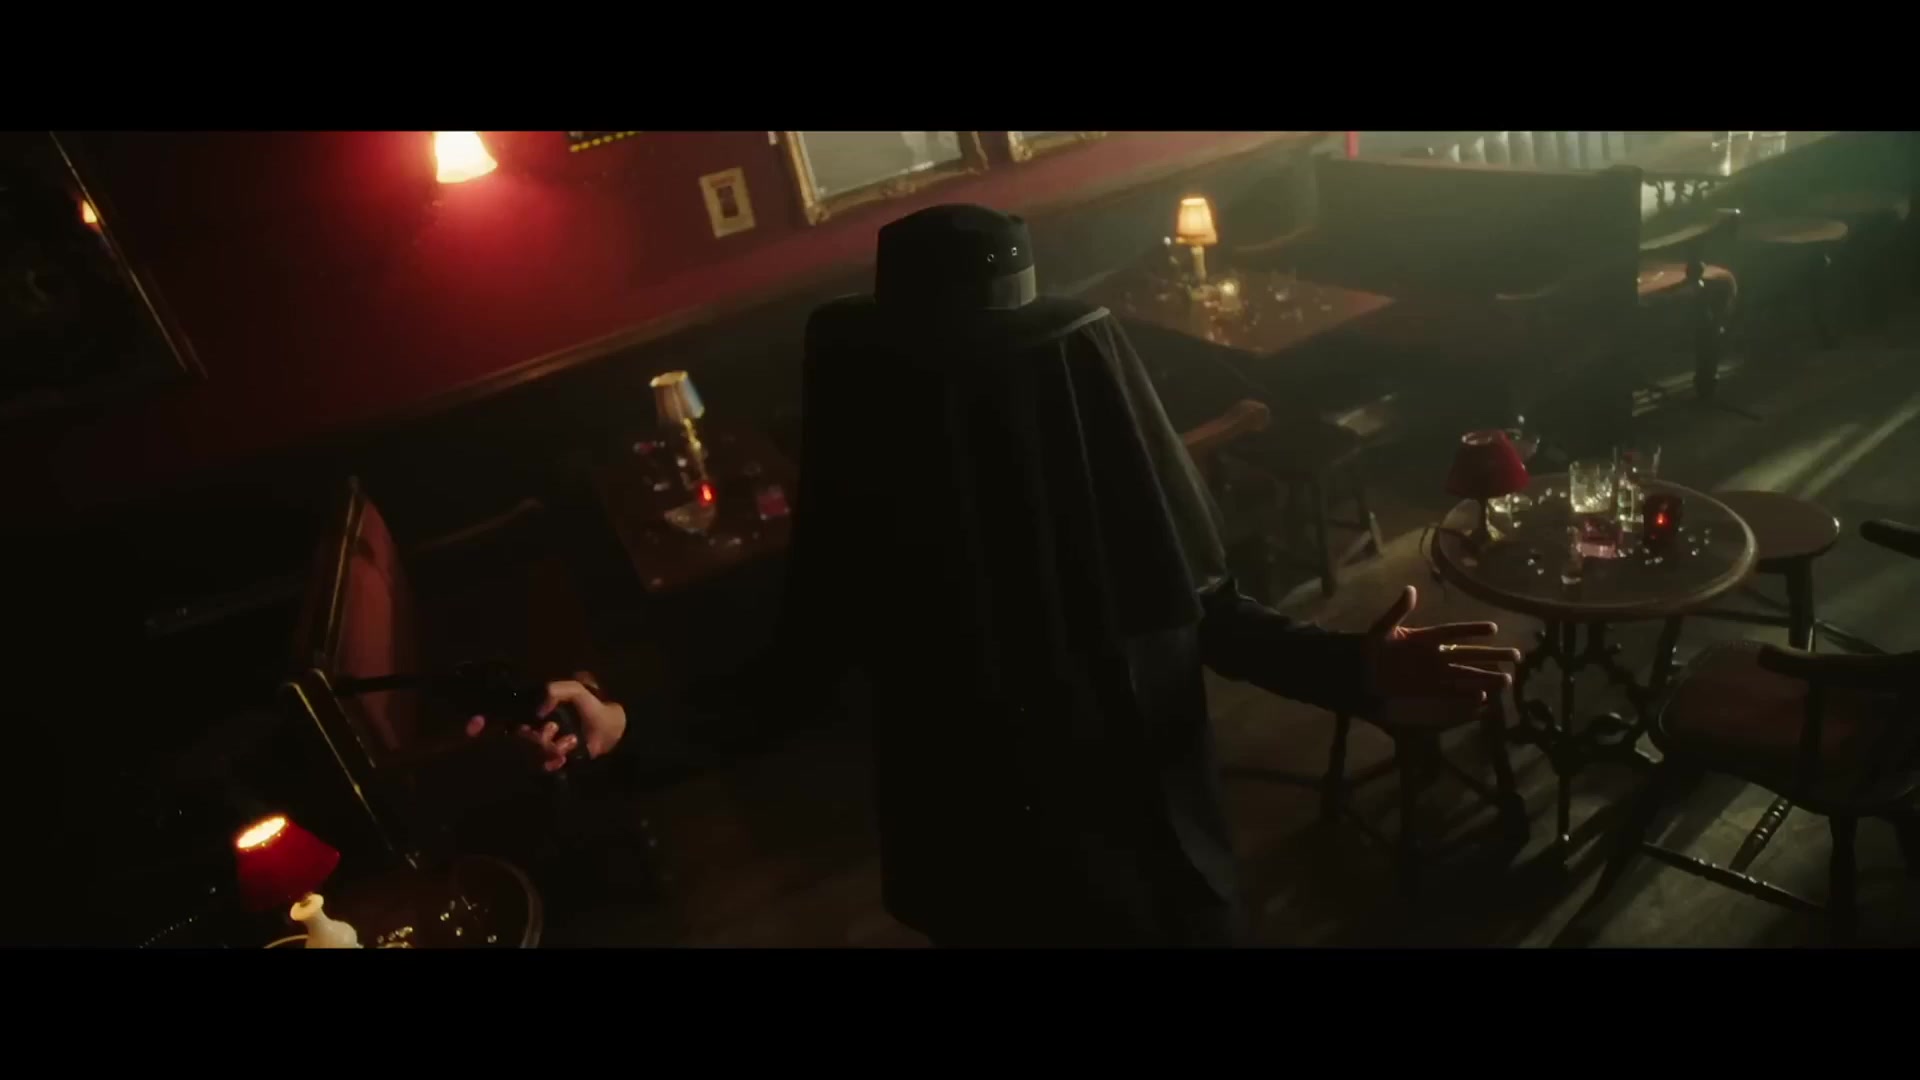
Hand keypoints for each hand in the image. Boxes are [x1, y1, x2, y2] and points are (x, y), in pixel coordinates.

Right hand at [464, 673, 627, 772]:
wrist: (614, 728)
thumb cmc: (593, 706)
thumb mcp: (575, 690)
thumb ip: (555, 691)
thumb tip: (536, 712)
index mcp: (532, 709)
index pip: (500, 715)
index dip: (482, 721)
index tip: (472, 727)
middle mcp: (532, 727)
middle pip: (515, 736)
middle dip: (531, 737)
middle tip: (552, 732)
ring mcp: (541, 745)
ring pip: (529, 751)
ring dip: (547, 747)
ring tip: (569, 741)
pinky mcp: (551, 760)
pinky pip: (541, 765)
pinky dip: (553, 760)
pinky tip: (569, 751)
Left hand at [1362, 586, 1519, 714]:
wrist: (1359, 673)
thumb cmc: (1370, 648)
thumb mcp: (1382, 628)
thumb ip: (1398, 611)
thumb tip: (1410, 589)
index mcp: (1425, 637)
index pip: (1453, 632)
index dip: (1472, 629)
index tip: (1493, 628)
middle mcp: (1434, 655)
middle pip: (1468, 654)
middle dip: (1492, 656)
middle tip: (1517, 657)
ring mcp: (1433, 674)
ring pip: (1464, 674)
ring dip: (1484, 677)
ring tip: (1508, 680)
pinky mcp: (1427, 690)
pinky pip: (1450, 693)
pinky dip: (1465, 695)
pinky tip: (1482, 697)